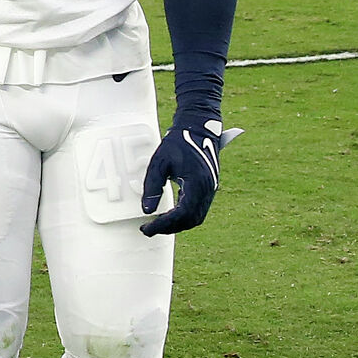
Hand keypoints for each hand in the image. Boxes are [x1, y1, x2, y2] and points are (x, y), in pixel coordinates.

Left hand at [139, 117, 242, 236]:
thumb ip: (152, 187)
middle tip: (149, 229)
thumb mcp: (159, 162)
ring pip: (195, 218)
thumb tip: (147, 210)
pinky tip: (169, 214)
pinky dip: (183, 217)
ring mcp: (210, 190)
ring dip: (177, 224)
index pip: (181, 215)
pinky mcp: (208, 188)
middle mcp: (207, 190)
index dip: (163, 225)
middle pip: (190, 220)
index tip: (147, 228)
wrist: (198, 128)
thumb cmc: (178, 143)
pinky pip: (197, 210)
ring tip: (157, 224)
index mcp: (197, 184)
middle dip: (169, 228)